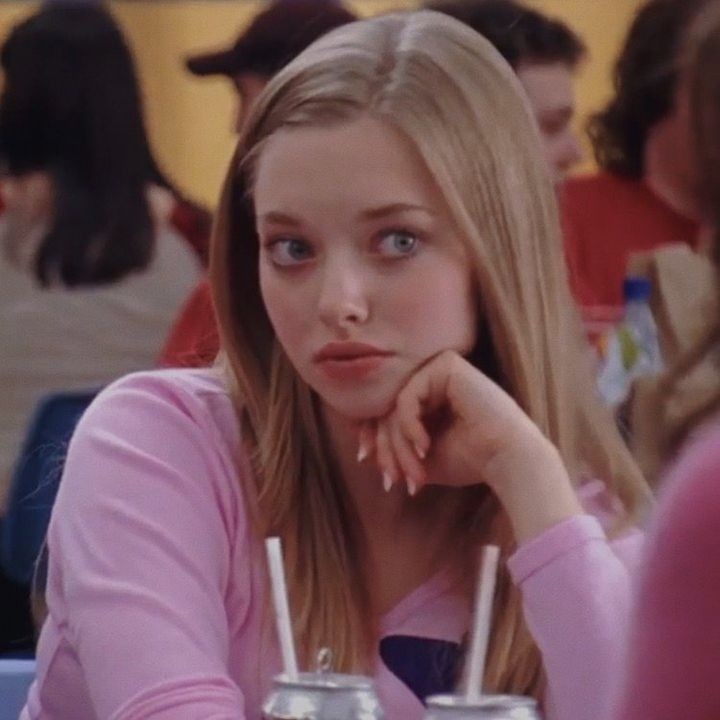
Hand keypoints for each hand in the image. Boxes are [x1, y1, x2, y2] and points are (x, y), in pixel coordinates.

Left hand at [358, 350, 581, 542]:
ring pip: (395, 406)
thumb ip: (394, 447)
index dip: (373, 435)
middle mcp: (433, 378)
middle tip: (393, 479)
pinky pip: (407, 396)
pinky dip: (408, 425)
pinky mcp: (446, 365)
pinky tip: (424, 445)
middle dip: (388, 449)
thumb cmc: (469, 460)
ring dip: (398, 444)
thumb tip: (362, 451)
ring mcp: (439, 368)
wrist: (507, 458)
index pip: (386, 410)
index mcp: (429, 396)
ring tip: (414, 472)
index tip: (366, 459)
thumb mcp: (419, 456)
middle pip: (388, 409)